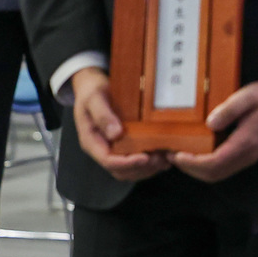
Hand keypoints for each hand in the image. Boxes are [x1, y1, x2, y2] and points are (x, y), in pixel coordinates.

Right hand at [70, 67, 170, 181]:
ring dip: (147, 169)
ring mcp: (112, 149)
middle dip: (140, 168)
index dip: (127, 163)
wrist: (92, 86)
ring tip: (165, 159)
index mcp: (91, 141)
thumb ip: (102, 115)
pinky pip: (135, 162)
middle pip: (120, 170)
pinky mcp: (122, 145)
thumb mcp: (94, 98)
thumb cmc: (92, 91)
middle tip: (161, 159)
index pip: (107, 161)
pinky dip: (149, 163)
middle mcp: (102, 149)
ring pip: (129, 170)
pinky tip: (164, 156)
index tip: (145, 157)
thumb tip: (115, 134)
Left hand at [171, 81, 257, 182]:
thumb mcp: (248, 95)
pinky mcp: (248, 155)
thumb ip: (229, 109)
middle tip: (173, 155)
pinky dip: (208, 165)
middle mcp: (247, 155)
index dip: (193, 163)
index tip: (177, 155)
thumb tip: (209, 123)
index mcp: (246, 142)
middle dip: (191, 169)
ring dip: (198, 169)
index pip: (215, 162)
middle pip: (214, 174)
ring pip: (219, 174)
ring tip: (182, 155)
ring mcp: (248, 157)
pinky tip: (199, 152)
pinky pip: (225, 167)